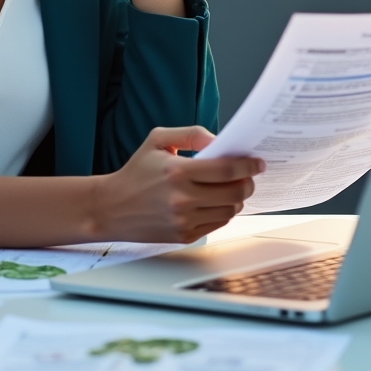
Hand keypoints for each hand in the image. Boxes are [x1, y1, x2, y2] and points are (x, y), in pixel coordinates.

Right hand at [91, 126, 264, 243]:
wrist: (112, 207)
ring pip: (229, 211)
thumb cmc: (136, 172)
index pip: (226, 170)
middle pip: (234, 193)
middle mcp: (182, 199)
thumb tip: (218, 141)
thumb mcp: (157, 140)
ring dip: (237, 198)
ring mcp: (184, 220)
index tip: (258, 162)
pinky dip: (223, 212)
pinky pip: (217, 224)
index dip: (248, 166)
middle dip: (248, 183)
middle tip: (249, 176)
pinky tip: (217, 201)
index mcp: (177, 172)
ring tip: (233, 188)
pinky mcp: (184, 236)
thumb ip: (190, 133)